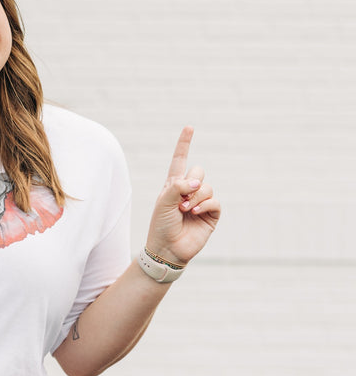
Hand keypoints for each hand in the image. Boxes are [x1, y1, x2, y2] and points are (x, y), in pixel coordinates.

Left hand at [146, 126, 220, 266]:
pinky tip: (195, 212)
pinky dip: (205, 205)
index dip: (185, 144)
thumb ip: (178, 186)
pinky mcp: (211, 214)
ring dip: (196, 196)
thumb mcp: (163, 202)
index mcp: (173, 185)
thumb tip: (198, 181)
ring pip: (207, 186)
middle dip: (191, 181)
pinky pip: (215, 201)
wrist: (167, 248)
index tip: (189, 127)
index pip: (180, 160)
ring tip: (185, 209)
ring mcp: (201, 202)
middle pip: (199, 170)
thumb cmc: (161, 225)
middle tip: (180, 199)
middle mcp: (188, 191)